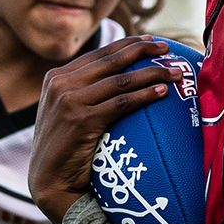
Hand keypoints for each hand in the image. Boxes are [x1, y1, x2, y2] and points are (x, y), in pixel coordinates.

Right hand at [29, 36, 184, 223]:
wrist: (49, 181)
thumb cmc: (65, 148)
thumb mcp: (65, 112)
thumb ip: (82, 92)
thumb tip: (118, 78)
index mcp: (56, 77)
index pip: (99, 54)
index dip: (127, 45)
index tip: (150, 41)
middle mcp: (60, 84)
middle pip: (111, 60)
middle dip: (142, 50)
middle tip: (166, 48)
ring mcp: (69, 101)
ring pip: (120, 80)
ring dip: (152, 74)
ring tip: (175, 73)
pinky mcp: (81, 120)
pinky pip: (121, 103)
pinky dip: (144, 96)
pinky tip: (162, 93)